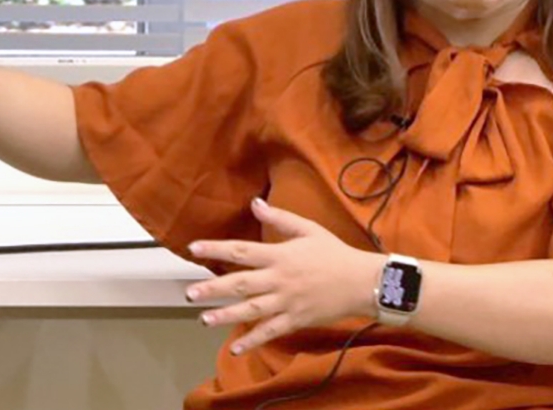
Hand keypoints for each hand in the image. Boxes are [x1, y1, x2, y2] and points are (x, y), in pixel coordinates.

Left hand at [184, 198, 381, 355]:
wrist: (362, 282)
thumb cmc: (334, 253)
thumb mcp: (309, 229)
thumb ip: (280, 219)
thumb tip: (255, 203)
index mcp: (281, 255)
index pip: (242, 250)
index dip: (217, 248)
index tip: (194, 248)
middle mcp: (279, 279)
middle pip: (240, 284)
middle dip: (213, 288)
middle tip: (190, 293)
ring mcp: (287, 302)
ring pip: (251, 310)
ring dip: (226, 315)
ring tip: (204, 319)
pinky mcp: (295, 320)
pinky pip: (270, 331)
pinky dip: (253, 340)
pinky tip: (236, 348)